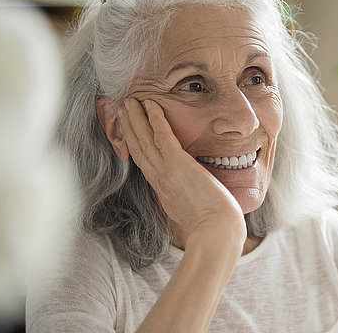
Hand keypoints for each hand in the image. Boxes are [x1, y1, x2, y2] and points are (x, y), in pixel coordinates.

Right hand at [118, 98, 245, 248]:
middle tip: (121, 110)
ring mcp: (166, 171)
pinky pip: (163, 136)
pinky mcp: (178, 164)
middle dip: (129, 128)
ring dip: (136, 119)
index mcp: (163, 190)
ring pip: (145, 140)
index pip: (144, 162)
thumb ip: (188, 203)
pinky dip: (155, 119)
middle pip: (138, 148)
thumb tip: (195, 201)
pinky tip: (150, 104)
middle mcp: (159, 179)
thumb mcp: (193, 213)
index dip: (135, 145)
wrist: (215, 234)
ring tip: (128, 102)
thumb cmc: (212, 228)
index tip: (129, 132)